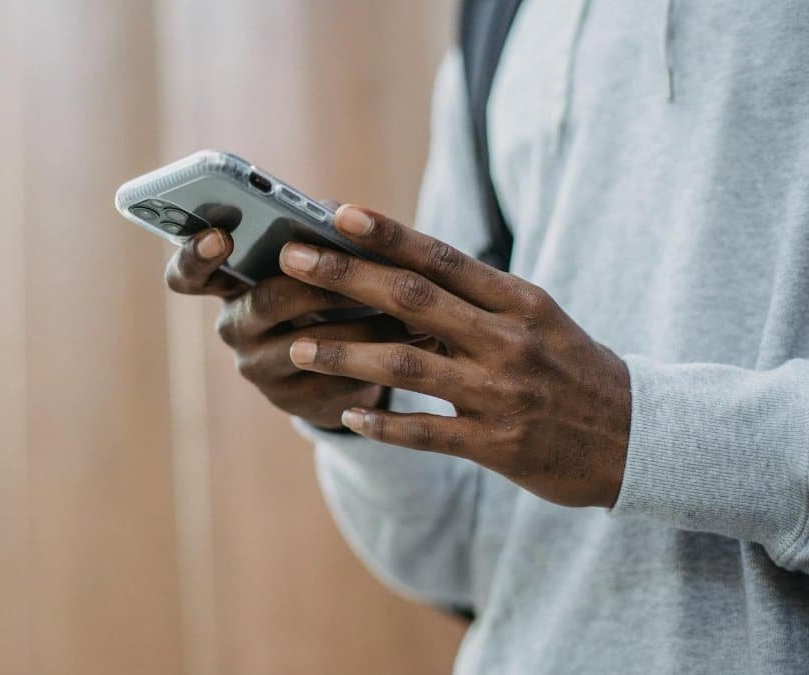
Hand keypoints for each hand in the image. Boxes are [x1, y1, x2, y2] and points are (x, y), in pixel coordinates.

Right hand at [166, 225, 404, 429]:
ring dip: (358, 325)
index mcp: (227, 284)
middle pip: (264, 302)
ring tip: (403, 307)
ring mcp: (260, 369)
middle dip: (316, 283)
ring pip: (306, 345)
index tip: (221, 238)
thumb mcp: (313, 260)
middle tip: (355, 270)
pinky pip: (334, 379)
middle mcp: (234, 328)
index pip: (187, 275)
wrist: (340, 364)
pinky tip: (408, 342)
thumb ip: (314, 231)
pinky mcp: (295, 402)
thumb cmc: (324, 293)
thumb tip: (335, 213)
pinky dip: (375, 357)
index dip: (196, 256)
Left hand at [278, 205, 631, 507]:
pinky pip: (427, 433)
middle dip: (346, 277)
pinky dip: (384, 423)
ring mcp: (501, 393)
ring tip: (298, 347)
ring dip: (346, 354)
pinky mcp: (497, 445)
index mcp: (519, 301)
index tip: (336, 212)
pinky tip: (346, 414)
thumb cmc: (574, 370)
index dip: (387, 233)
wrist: (641, 440)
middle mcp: (507, 340)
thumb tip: (404, 264)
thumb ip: (476, 296)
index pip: (443, 257)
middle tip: (291, 259)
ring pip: (408, 365)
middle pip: (413, 299)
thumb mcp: (537, 319)